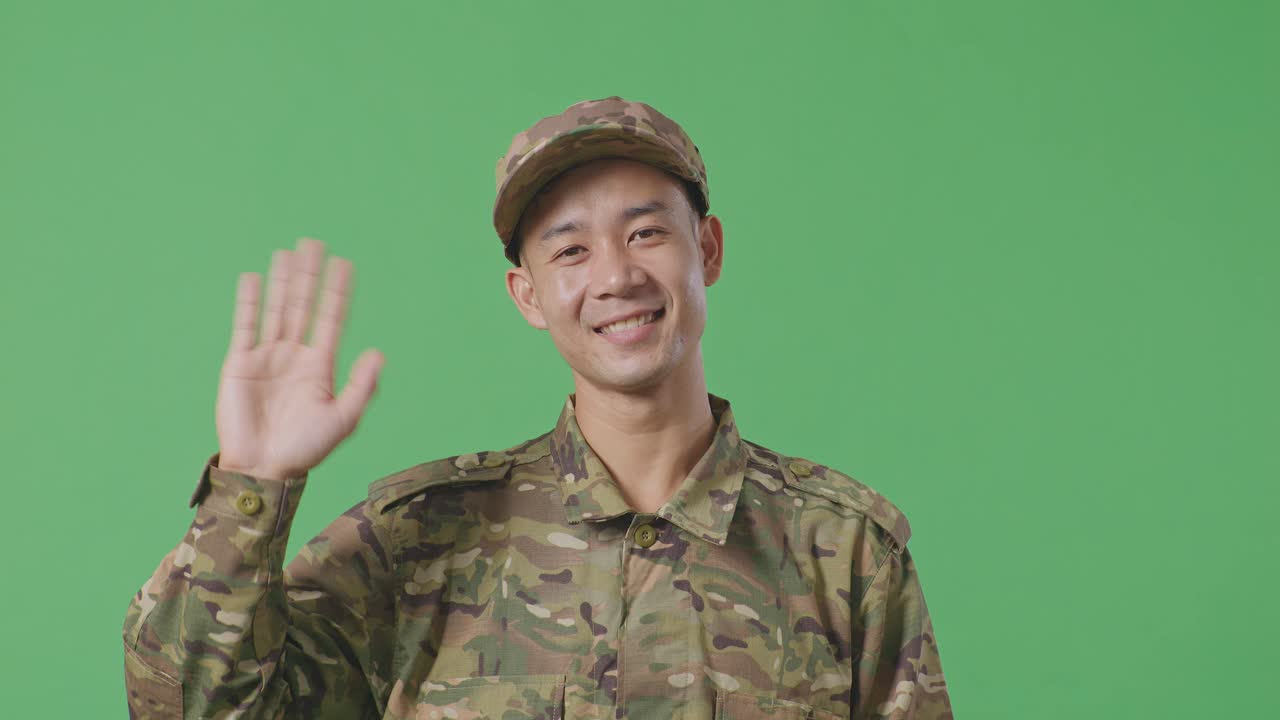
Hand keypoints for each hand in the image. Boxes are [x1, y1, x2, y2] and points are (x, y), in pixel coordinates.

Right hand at [215, 237, 384, 479]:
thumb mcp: (343, 418)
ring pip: (276, 309)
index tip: (345, 265)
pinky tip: (255, 278)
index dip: (338, 292)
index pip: (331, 318)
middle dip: (309, 276)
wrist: (264, 467)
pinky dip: (250, 302)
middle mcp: (294, 355)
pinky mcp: (240, 363)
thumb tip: (379, 353)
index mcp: (320, 365)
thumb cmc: (306, 448)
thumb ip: (361, 386)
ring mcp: (267, 357)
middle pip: (303, 305)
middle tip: (314, 244)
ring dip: (282, 281)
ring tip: (288, 253)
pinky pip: (245, 325)